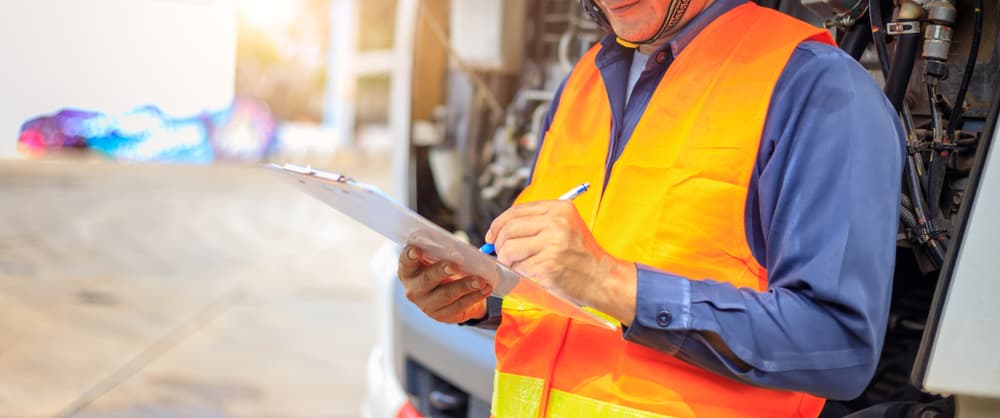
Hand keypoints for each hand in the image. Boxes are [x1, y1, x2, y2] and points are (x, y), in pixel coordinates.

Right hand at [397, 245, 492, 323]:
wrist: (450, 295)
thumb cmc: (441, 270)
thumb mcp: (437, 260)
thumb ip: (442, 252)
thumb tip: (458, 247)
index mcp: (409, 271)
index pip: (406, 262)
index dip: (410, 255)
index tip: (417, 250)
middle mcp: (414, 289)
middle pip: (427, 279)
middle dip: (441, 271)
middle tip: (455, 265)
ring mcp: (426, 304)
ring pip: (446, 294)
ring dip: (465, 286)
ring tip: (480, 280)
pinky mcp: (441, 315)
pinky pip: (460, 305)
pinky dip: (474, 296)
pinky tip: (485, 289)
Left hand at [485, 200, 636, 324]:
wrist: (603, 278)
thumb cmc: (582, 255)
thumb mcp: (566, 226)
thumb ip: (537, 223)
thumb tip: (500, 231)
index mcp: (560, 208)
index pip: (517, 211)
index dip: (499, 224)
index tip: (492, 235)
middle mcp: (556, 223)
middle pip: (509, 228)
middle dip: (499, 244)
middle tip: (501, 254)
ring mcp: (552, 244)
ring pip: (509, 248)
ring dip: (506, 260)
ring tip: (515, 265)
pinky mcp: (548, 266)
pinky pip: (518, 267)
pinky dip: (518, 272)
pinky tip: (528, 274)